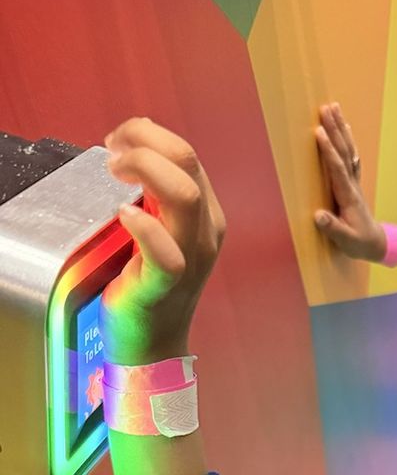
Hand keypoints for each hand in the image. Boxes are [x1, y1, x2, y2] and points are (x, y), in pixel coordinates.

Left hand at [100, 118, 224, 364]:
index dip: (147, 135)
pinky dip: (143, 226)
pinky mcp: (167, 283)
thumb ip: (155, 192)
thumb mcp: (159, 227)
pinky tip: (123, 215)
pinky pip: (166, 252)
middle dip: (143, 143)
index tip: (116, 142)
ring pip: (184, 197)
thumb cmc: (148, 281)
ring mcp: (192, 257)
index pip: (186, 154)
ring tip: (115, 173)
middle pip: (187, 163)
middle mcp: (206, 232)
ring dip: (143, 171)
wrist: (152, 339)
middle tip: (111, 153)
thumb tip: (137, 144)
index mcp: (207, 214)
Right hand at [314, 103, 385, 261]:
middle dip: (334, 129)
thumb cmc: (359, 243)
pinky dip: (346, 140)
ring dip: (340, 128)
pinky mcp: (352, 182)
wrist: (376, 243)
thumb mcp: (346, 240)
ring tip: (333, 108)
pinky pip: (350, 156)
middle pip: (343, 152)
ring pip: (347, 150)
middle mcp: (351, 184)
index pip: (337, 169)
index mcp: (348, 196)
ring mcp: (353, 181)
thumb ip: (333, 228)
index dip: (328, 151)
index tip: (319, 132)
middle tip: (325, 108)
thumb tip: (318, 216)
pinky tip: (344, 128)